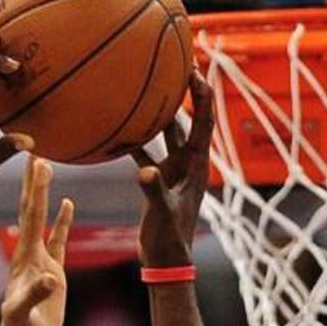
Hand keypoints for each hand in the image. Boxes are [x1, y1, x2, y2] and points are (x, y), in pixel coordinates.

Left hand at [0, 157, 74, 325]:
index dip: (34, 188)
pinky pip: (59, 239)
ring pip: (43, 218)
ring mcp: (40, 260)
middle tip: (35, 150)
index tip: (36, 160)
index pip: (30, 214)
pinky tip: (68, 203)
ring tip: (46, 167)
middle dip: (33, 180)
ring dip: (45, 194)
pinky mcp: (53, 271)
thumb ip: (35, 295)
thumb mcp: (23, 316)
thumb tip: (51, 277)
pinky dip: (63, 220)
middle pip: (32, 208)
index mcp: (23, 257)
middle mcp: (29, 252)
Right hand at [132, 70, 213, 266]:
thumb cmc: (169, 238)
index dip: (202, 97)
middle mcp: (188, 163)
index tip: (197, 70)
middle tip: (182, 65)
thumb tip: (143, 171)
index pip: (202, 124)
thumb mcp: (162, 213)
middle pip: (190, 121)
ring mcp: (174, 171)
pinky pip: (149, 152)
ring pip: (170, 134)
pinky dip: (139, 140)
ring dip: (164, 112)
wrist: (166, 260)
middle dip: (187, 94)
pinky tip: (124, 129)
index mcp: (195, 166)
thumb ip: (153, 191)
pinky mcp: (160, 179)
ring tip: (156, 85)